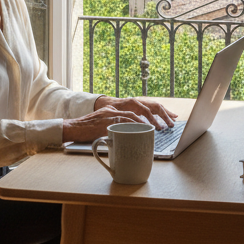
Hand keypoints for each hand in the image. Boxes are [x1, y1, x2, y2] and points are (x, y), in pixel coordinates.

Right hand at [61, 96, 176, 143]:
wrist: (72, 128)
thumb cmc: (88, 131)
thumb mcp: (107, 127)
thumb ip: (121, 129)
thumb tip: (136, 138)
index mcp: (119, 108)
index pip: (143, 105)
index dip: (158, 110)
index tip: (171, 116)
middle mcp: (117, 107)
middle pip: (144, 105)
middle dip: (159, 113)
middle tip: (171, 122)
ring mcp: (112, 112)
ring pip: (136, 113)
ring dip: (150, 120)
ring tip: (160, 127)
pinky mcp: (107, 119)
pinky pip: (124, 120)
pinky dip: (135, 124)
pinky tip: (144, 128)